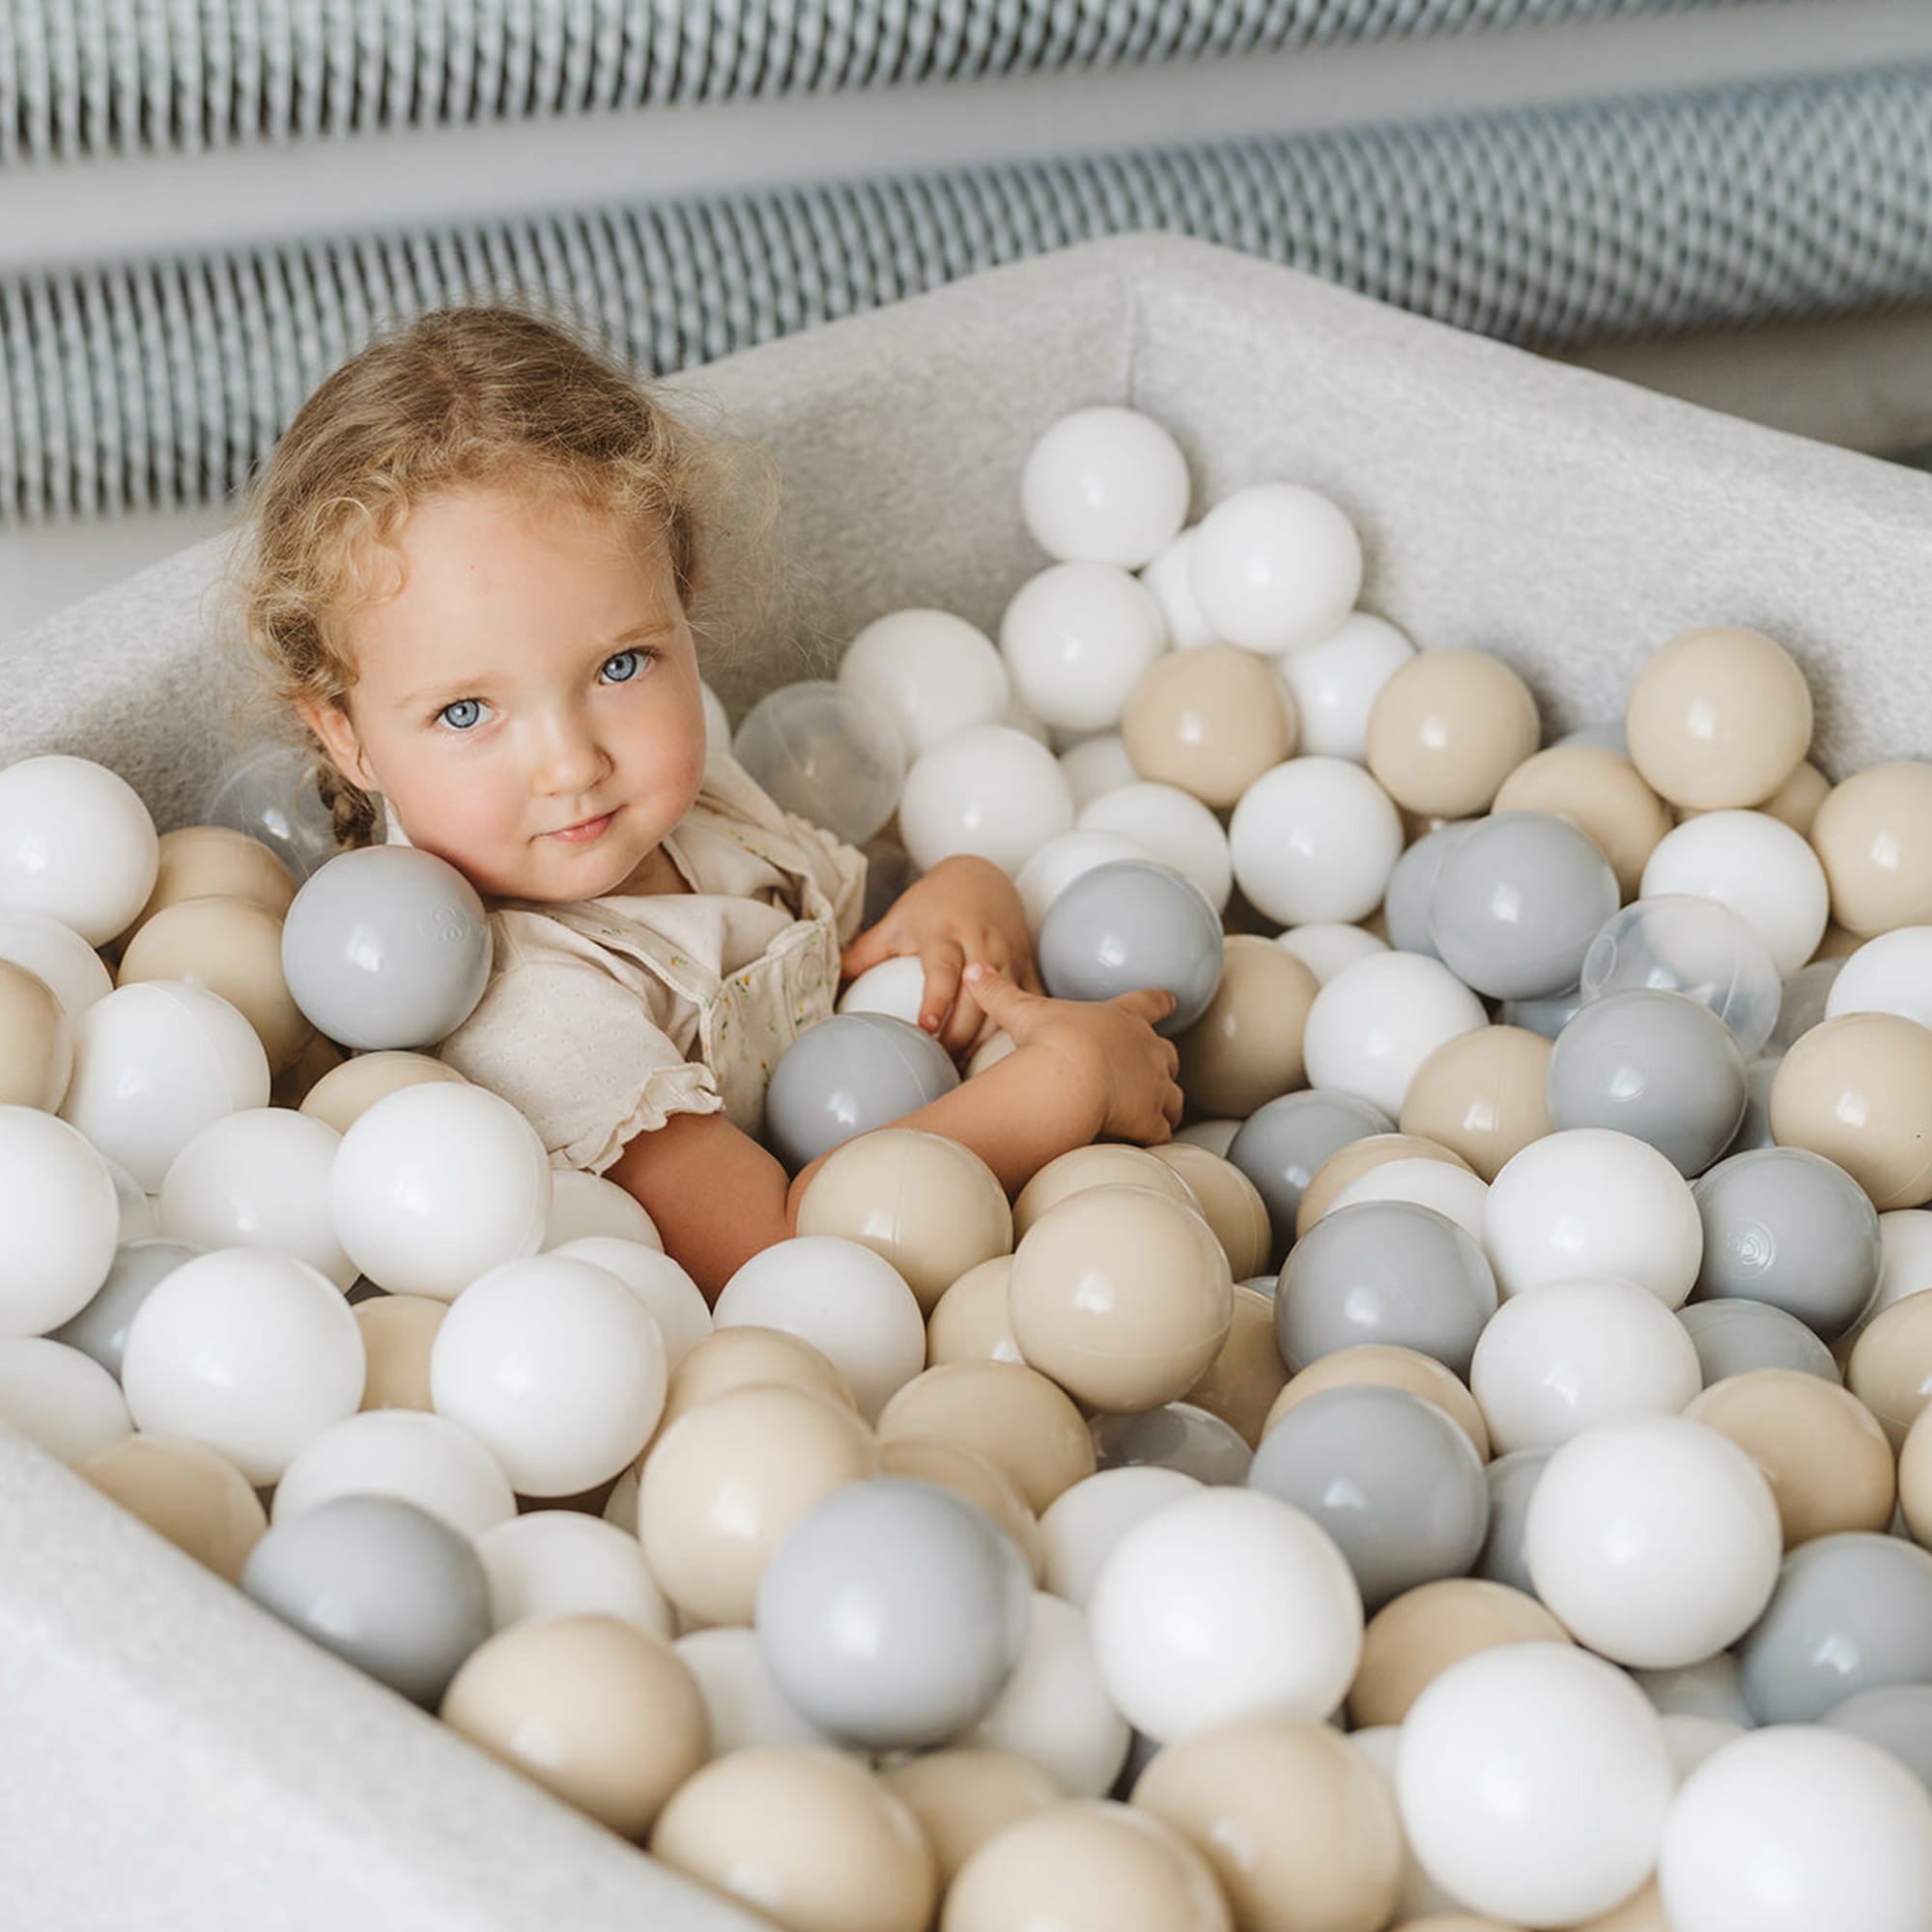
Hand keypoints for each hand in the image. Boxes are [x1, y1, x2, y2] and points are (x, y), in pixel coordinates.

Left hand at [841, 855, 1041, 1054]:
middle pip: (975, 1000)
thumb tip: (828, 986)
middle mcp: (981, 945)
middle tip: (939, 1065)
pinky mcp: (1026, 967)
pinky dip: (1015, 1031)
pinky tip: (997, 1056)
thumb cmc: (933, 903)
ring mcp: (1008, 957)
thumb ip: (864, 954)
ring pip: (1004, 1008)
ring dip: (984, 1042)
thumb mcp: (896, 921)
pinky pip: (1027, 1005)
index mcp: (945, 934)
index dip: (936, 999)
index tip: (927, 1026)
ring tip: (962, 1067)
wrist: (983, 878)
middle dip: (959, 1037)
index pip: (943, 969)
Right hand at [963, 961, 1183, 1144]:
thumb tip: (972, 970)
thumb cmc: (1052, 1041)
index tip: (1171, 1000)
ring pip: (1173, 1096)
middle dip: (1162, 1063)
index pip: (1149, 1002)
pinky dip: (1156, 1139)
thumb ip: (998, 992)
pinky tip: (1148, 1147)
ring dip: (1165, 1103)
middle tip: (1154, 1072)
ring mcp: (1153, 1086)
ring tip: (1156, 1115)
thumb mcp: (1021, 1012)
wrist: (1069, 1079)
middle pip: (1168, 1054)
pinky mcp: (1151, 1120)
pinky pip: (1162, 1133)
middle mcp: (1146, 1050)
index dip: (1160, 1001)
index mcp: (1122, 1019)